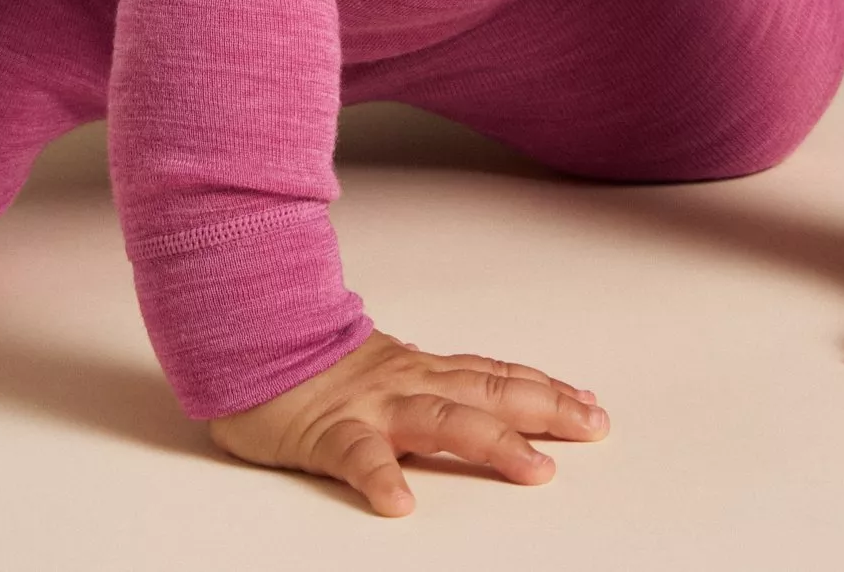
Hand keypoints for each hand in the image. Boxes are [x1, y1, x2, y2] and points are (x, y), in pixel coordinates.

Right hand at [208, 330, 608, 515]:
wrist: (249, 340)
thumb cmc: (313, 366)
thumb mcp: (384, 368)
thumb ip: (430, 381)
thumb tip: (478, 391)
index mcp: (420, 370)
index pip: (495, 376)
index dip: (545, 388)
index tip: (590, 402)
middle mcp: (407, 382)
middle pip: (489, 394)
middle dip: (546, 410)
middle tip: (594, 426)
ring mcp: (371, 407)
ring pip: (441, 421)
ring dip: (492, 444)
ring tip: (535, 468)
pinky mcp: (327, 433)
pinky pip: (357, 458)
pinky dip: (380, 479)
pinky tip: (400, 503)